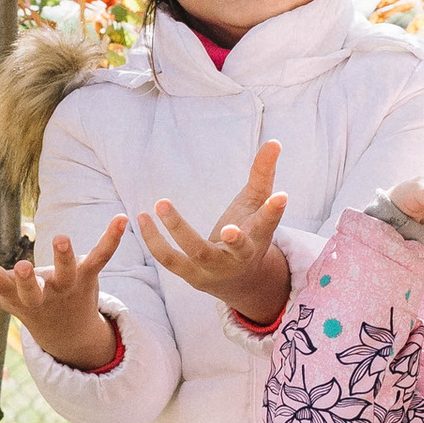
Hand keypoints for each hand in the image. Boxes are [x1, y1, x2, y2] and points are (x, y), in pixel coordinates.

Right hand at [0, 218, 126, 372]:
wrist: (68, 335)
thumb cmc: (25, 304)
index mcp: (12, 296)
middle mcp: (39, 296)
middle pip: (30, 290)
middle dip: (26, 280)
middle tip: (22, 267)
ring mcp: (65, 288)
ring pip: (66, 274)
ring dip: (65, 257)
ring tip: (60, 238)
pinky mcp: (88, 279)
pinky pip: (101, 258)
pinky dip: (111, 239)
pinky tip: (122, 219)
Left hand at [137, 140, 291, 326]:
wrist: (237, 280)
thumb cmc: (249, 233)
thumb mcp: (256, 205)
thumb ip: (263, 174)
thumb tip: (274, 141)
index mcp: (258, 238)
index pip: (267, 224)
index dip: (273, 211)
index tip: (282, 196)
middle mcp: (239, 258)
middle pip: (237, 249)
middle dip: (235, 239)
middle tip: (229, 228)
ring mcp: (213, 269)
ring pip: (197, 251)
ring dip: (178, 229)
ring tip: (161, 202)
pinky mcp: (190, 275)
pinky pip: (169, 259)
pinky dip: (154, 240)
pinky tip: (142, 217)